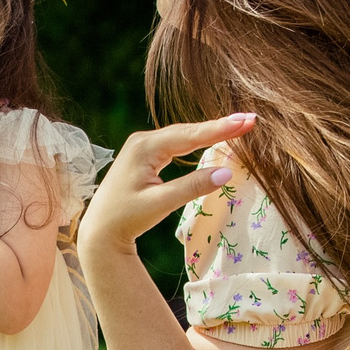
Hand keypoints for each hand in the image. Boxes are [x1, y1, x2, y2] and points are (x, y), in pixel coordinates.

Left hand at [81, 113, 256, 255]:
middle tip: (250, 119)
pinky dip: (196, 140)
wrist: (99, 230)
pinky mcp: (144, 155)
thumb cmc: (125, 218)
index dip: (220, 128)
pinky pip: (176, 143)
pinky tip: (212, 136)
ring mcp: (142, 146)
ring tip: (238, 124)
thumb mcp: (160, 204)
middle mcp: (143, 140)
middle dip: (219, 125)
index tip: (246, 121)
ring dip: (209, 131)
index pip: (190, 135)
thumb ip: (192, 187)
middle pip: (188, 130)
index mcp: (145, 148)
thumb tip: (226, 172)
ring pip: (183, 135)